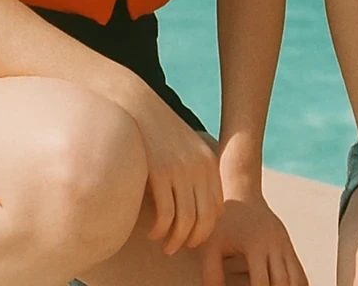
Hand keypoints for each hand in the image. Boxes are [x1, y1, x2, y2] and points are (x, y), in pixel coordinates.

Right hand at [119, 81, 224, 255]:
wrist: (140, 109)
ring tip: (166, 247)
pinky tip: (152, 235)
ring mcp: (181, 171)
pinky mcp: (160, 174)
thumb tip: (195, 205)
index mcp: (209, 164)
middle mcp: (200, 168)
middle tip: (180, 249)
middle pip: (205, 218)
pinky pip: (165, 214)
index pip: (217, 208)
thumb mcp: (186, 149)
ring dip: (176, 241)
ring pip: (186, 220)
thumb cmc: (161, 134)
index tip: (194, 239)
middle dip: (194, 240)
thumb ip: (195, 172)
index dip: (207, 229)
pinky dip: (160, 230)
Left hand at [202, 190, 307, 285]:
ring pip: (296, 277)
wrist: (244, 195)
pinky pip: (298, 270)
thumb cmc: (223, 223)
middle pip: (283, 282)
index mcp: (255, 245)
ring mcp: (285, 243)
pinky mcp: (288, 244)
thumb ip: (212, 274)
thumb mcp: (211, 246)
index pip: (262, 282)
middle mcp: (274, 244)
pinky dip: (298, 285)